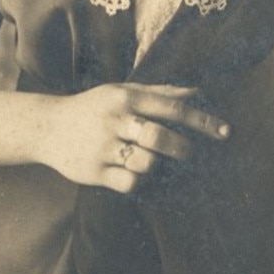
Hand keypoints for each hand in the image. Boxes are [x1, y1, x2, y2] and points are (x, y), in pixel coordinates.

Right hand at [37, 83, 230, 191]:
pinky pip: (130, 182)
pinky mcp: (94, 172)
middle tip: (191, 154)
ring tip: (159, 163)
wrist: (47, 126)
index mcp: (127, 97)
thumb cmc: (95, 107)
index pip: (173, 108)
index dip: (203, 121)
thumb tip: (198, 92)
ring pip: (147, 163)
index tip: (225, 132)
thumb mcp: (123, 91)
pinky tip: (142, 175)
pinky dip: (143, 181)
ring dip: (161, 166)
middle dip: (185, 148)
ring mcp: (103, 147)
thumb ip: (161, 92)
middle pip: (161, 137)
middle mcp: (116, 120)